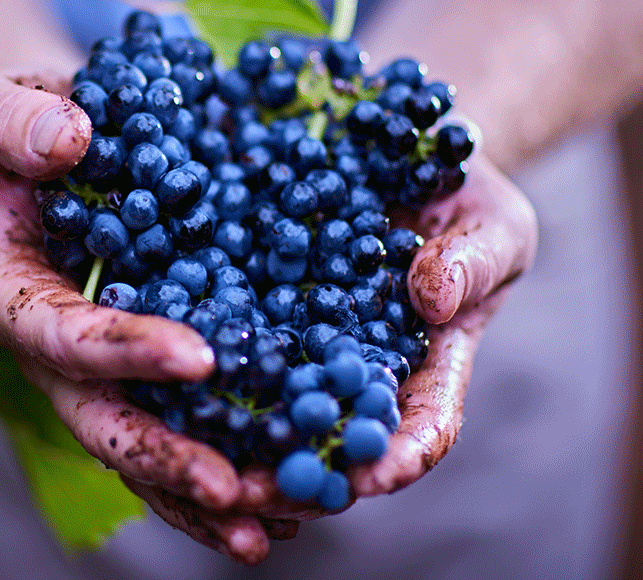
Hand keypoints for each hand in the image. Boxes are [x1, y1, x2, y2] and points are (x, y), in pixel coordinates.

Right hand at [0, 66, 302, 563]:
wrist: (33, 142)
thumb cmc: (5, 124)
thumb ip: (16, 122)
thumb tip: (70, 139)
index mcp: (8, 293)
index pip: (60, 334)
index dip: (121, 351)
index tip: (198, 357)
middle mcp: (48, 345)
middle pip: (99, 417)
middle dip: (164, 456)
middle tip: (234, 488)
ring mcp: (92, 364)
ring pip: (138, 442)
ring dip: (199, 488)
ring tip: (269, 520)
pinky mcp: (136, 362)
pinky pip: (174, 422)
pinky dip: (221, 463)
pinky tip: (280, 501)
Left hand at [112, 141, 536, 552]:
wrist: (402, 158)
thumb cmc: (468, 202)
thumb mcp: (491, 225)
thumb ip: (472, 262)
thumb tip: (434, 299)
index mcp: (425, 365)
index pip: (421, 423)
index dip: (400, 453)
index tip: (373, 475)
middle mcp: (356, 368)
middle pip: (329, 438)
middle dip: (296, 474)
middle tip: (257, 494)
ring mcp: (301, 341)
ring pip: (268, 407)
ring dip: (235, 443)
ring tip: (198, 468)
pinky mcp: (253, 303)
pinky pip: (224, 338)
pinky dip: (195, 368)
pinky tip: (160, 383)